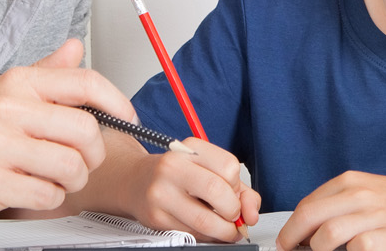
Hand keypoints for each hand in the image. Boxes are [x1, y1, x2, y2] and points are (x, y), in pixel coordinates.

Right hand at [0, 39, 133, 228]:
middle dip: (93, 155)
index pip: (84, 83)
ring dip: (70, 181)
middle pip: (86, 131)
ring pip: (71, 167)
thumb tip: (75, 46)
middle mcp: (7, 108)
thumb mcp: (3, 95)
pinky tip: (28, 190)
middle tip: (81, 162)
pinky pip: (47, 194)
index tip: (127, 119)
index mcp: (17, 83)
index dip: (117, 102)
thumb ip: (45, 73)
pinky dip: (47, 198)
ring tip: (51, 178)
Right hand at [108, 137, 258, 242]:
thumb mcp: (208, 169)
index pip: (229, 167)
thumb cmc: (178, 175)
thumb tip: (251, 214)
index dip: (237, 186)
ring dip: (224, 231)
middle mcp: (172, 167)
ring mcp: (161, 193)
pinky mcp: (156, 217)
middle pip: (219, 192)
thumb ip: (240, 190)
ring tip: (226, 228)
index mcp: (190, 149)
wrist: (135, 182)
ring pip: (206, 220)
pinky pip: (191, 233)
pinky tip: (205, 229)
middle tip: (232, 215)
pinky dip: (206, 236)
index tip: (233, 192)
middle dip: (234, 211)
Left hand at [276, 171, 385, 250]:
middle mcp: (360, 195)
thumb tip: (308, 228)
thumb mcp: (369, 191)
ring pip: (327, 235)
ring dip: (318, 250)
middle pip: (309, 217)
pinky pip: (357, 249)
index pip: (307, 205)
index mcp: (351, 182)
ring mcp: (375, 216)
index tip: (286, 241)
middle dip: (291, 239)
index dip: (291, 227)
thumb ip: (340, 204)